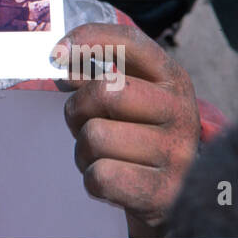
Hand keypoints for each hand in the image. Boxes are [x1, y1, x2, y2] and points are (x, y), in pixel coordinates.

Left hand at [54, 23, 200, 237]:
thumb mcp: (132, 99)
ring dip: (84, 150)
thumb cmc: (139, 138)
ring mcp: (176, 154)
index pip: (130, 44)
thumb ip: (101, 75)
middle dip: (78, 109)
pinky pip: (101, 177)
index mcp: (172, 80)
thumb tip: (61, 59)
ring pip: (95, 137)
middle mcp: (181, 112)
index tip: (56, 53)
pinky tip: (111, 180)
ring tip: (103, 157)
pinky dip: (93, 180)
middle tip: (82, 123)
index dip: (89, 40)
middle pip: (104, 92)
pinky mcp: (164, 193)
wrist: (177, 197)